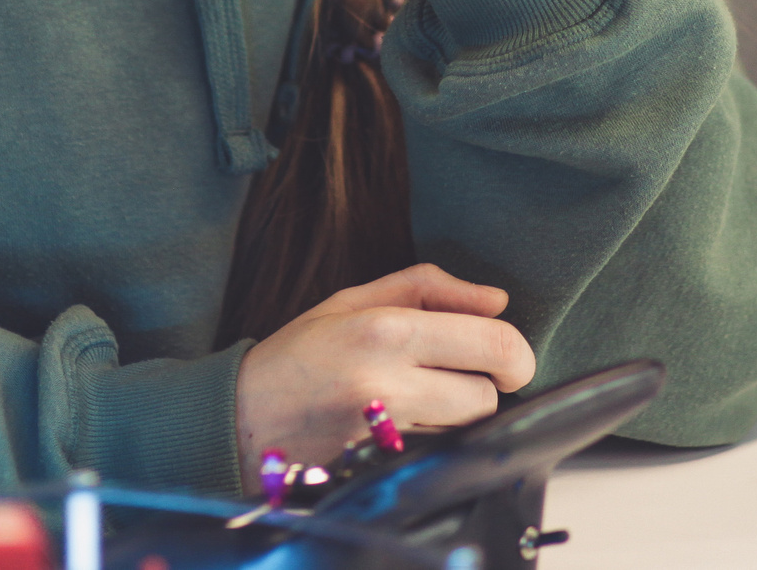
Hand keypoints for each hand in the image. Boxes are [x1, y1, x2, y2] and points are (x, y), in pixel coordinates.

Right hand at [234, 264, 536, 479]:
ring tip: (408, 397)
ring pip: (465, 428)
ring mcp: (386, 435)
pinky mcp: (382, 468)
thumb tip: (496, 299)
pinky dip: (430, 438)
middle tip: (451, 373)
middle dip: (480, 385)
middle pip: (489, 396)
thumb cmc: (297, 354)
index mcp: (386, 331)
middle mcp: (389, 385)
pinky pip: (437, 451)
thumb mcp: (352, 299)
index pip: (495, 345)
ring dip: (453, 414)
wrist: (242, 420)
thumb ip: (428, 288)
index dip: (514, 352)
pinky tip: (395, 425)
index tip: (503, 355)